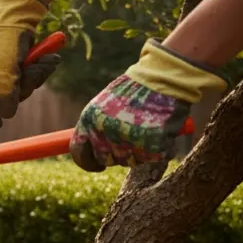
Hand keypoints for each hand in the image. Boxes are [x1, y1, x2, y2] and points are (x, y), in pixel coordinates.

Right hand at [0, 0, 60, 129]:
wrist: (19, 10)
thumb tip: (6, 115)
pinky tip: (48, 59)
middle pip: (1, 98)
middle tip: (31, 76)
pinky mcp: (14, 61)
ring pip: (19, 87)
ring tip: (44, 61)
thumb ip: (3, 95)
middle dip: (22, 89)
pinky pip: (28, 75)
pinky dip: (40, 69)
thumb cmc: (4, 39)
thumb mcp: (3, 70)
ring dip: (35, 76)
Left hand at [69, 39, 225, 171]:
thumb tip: (88, 148)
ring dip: (138, 152)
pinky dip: (159, 149)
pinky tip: (161, 132)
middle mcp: (106, 133)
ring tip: (147, 129)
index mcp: (90, 121)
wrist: (164, 76)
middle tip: (129, 140)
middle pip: (106, 159)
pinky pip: (153, 157)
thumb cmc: (134, 88)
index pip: (79, 153)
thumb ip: (95, 126)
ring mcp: (129, 141)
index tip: (97, 165)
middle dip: (116, 154)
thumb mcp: (104, 103)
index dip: (87, 162)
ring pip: (130, 161)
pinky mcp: (152, 146)